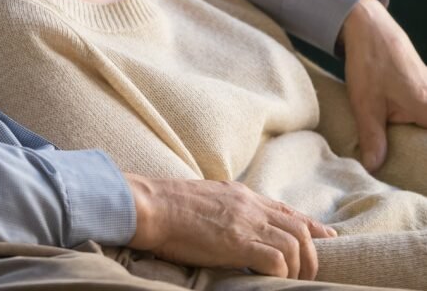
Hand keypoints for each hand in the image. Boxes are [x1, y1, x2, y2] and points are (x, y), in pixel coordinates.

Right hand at [125, 174, 335, 279]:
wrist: (150, 205)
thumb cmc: (166, 204)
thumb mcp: (203, 196)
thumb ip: (223, 207)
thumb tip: (228, 222)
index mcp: (240, 194)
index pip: (285, 210)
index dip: (310, 225)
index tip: (327, 236)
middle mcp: (248, 205)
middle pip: (298, 228)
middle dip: (312, 254)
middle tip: (309, 274)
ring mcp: (244, 223)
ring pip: (295, 244)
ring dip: (299, 268)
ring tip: (291, 282)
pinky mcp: (237, 243)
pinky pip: (276, 259)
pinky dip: (282, 272)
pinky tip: (273, 280)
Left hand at [338, 0, 426, 171]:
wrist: (369, 27)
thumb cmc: (369, 64)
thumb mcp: (365, 105)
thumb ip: (373, 137)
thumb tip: (373, 167)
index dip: (423, 156)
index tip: (417, 170)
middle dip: (419, 145)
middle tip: (413, 166)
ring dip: (418, 133)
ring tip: (410, 154)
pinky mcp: (426, 85)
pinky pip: (426, 108)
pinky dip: (419, 120)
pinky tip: (409, 130)